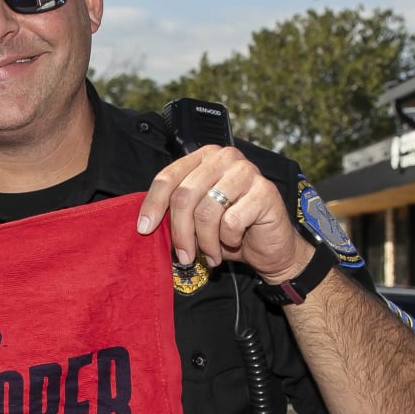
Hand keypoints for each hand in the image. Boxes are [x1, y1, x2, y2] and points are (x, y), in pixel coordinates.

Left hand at [133, 145, 309, 282]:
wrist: (270, 247)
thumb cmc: (231, 231)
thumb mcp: (196, 217)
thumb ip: (176, 210)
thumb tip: (146, 223)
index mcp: (205, 157)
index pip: (169, 176)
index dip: (153, 204)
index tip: (144, 229)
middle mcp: (225, 158)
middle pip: (184, 195)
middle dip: (180, 232)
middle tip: (184, 256)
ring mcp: (247, 172)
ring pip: (206, 211)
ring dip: (205, 242)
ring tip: (211, 254)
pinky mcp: (265, 191)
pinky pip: (231, 223)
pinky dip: (228, 241)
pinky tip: (235, 242)